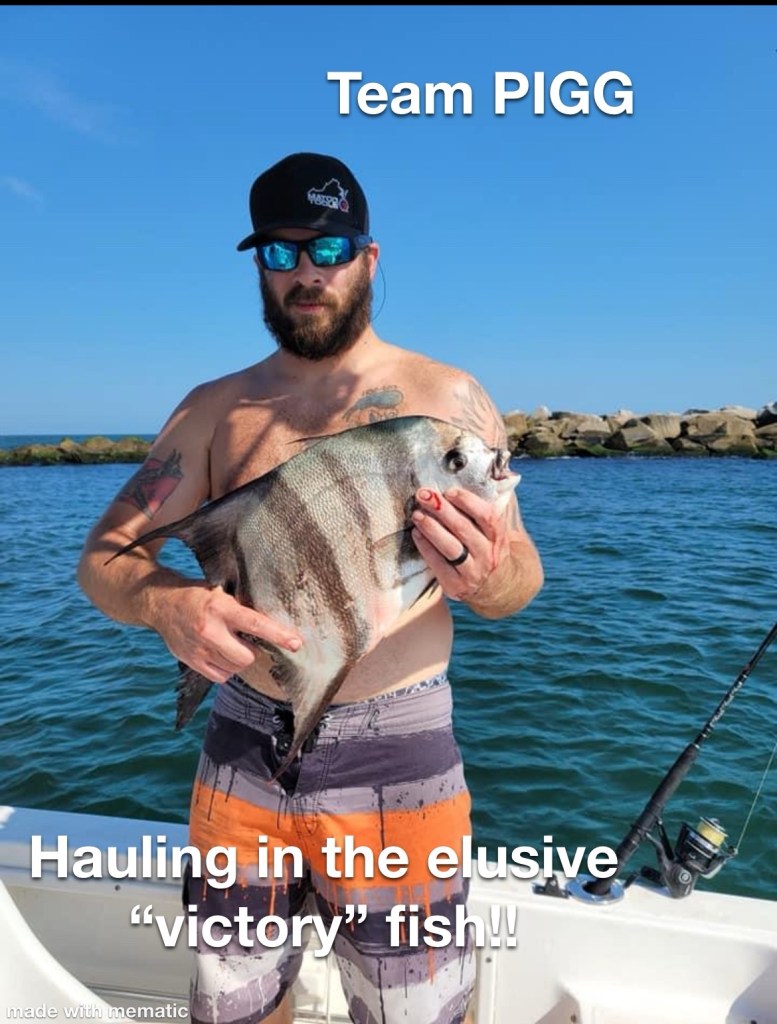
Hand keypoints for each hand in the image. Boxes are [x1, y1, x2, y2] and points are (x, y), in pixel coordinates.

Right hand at [152, 582, 302, 682]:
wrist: (162, 605)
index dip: (278, 635)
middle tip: (247, 640)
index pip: (255, 624)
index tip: (296, 643)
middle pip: (247, 656)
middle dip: (254, 650)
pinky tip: (220, 653)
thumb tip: (274, 624)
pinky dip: (226, 669)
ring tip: (230, 644)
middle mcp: (209, 631)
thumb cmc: (198, 597)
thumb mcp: (221, 594)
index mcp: (220, 608)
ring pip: (235, 667)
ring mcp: (199, 649)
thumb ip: (242, 609)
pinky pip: (221, 676)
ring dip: (239, 659)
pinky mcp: (192, 662)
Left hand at [410, 487, 509, 601]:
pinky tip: (416, 533)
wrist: (496, 587)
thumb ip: (487, 510)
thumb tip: (479, 478)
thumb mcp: (496, 532)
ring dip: (432, 528)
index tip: (449, 491)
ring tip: (417, 514)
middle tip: (424, 495)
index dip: (468, 502)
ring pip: (451, 548)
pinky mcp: (456, 586)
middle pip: (464, 529)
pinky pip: (439, 564)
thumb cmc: (488, 549)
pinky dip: (426, 548)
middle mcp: (488, 555)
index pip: (487, 517)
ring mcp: (473, 572)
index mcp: (499, 537)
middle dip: (442, 510)